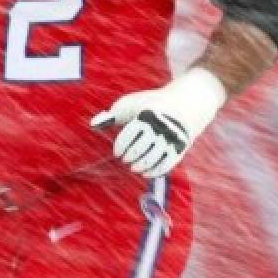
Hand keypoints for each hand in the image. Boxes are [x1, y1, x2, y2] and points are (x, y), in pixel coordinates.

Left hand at [91, 67, 226, 177]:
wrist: (184, 103)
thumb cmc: (149, 105)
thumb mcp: (129, 104)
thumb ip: (111, 115)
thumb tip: (93, 124)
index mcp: (147, 114)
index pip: (130, 135)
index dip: (121, 147)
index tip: (117, 153)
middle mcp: (161, 126)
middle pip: (141, 148)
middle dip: (130, 157)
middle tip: (125, 160)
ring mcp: (172, 137)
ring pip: (154, 158)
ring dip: (141, 166)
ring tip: (134, 167)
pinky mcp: (181, 147)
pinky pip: (168, 163)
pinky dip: (156, 171)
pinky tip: (146, 173)